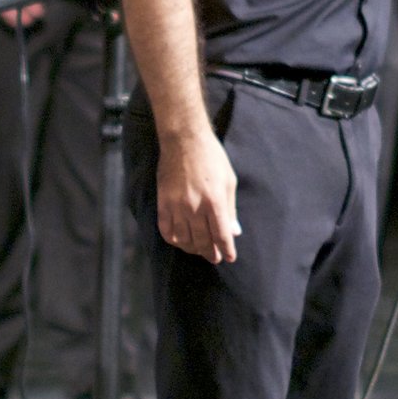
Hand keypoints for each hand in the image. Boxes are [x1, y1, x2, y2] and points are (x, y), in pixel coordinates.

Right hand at [156, 128, 239, 264]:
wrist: (184, 140)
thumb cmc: (212, 158)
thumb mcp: (229, 181)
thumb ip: (230, 209)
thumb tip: (234, 232)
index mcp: (215, 201)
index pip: (221, 235)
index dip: (226, 250)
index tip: (229, 257)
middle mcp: (195, 207)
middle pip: (203, 241)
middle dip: (210, 253)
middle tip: (214, 258)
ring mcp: (177, 206)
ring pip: (184, 239)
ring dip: (193, 249)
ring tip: (199, 250)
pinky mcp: (163, 203)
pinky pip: (166, 230)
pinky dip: (174, 240)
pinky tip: (181, 241)